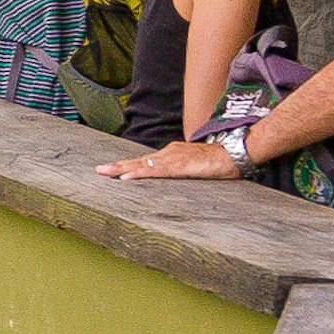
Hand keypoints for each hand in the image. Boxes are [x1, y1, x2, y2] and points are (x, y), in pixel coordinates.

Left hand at [103, 138, 240, 180]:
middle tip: (98, 170)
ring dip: (122, 168)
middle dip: (118, 165)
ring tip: (105, 172)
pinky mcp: (179, 166)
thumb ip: (186, 173)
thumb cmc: (220, 162)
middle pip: (139, 160)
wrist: (235, 153)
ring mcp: (173, 158)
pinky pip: (154, 171)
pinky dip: (139, 173)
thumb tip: (179, 180)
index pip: (146, 161)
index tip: (113, 170)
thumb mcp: (198, 168)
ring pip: (143, 164)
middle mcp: (169, 153)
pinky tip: (126, 177)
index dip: (129, 165)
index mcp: (173, 154)